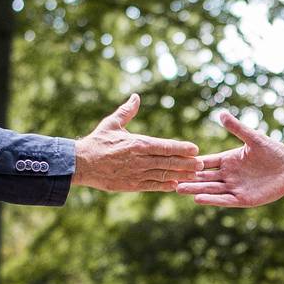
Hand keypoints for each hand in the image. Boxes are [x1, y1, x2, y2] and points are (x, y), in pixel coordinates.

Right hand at [71, 94, 198, 191]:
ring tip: (194, 175)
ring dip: (180, 175)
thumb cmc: (97, 141)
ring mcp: (136, 174)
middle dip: (187, 163)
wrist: (81, 163)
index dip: (182, 148)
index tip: (195, 149)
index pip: (165, 146)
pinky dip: (165, 185)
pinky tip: (175, 185)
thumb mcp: (112, 123)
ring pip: (163, 174)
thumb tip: (136, 97)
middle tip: (202, 165)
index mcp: (137, 143)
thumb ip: (127, 111)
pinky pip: (152, 186)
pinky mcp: (131, 185)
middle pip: (169, 161)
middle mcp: (140, 159)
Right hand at [177, 111, 283, 207]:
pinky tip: (198, 199)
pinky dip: (212, 200)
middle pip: (204, 178)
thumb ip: (237, 128)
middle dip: (189, 178)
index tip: (176, 161)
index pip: (206, 162)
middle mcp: (229, 175)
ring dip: (196, 189)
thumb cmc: (274, 151)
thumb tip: (221, 113)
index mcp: (228, 160)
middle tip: (170, 178)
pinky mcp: (243, 199)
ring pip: (211, 189)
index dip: (192, 163)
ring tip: (178, 189)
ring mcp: (235, 188)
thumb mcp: (253, 138)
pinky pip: (224, 200)